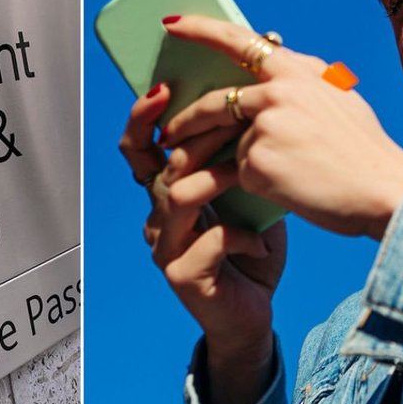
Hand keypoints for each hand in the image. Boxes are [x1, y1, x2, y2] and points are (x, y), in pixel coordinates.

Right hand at [119, 82, 286, 362]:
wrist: (253, 316)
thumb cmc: (251, 253)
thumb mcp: (248, 198)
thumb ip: (240, 161)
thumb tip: (256, 108)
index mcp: (169, 195)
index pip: (141, 149)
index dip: (143, 117)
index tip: (162, 86)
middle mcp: (158, 218)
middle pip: (153, 166)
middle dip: (184, 135)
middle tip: (215, 113)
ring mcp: (166, 247)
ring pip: (177, 197)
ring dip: (218, 180)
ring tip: (249, 175)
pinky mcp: (182, 275)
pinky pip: (208, 240)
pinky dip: (242, 237)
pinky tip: (261, 243)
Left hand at [160, 15, 402, 239]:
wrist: (383, 190)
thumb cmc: (364, 150)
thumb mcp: (340, 98)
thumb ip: (305, 81)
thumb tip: (277, 70)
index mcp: (296, 71)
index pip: (239, 40)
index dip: (202, 30)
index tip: (172, 25)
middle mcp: (277, 93)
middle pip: (215, 102)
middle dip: (186, 120)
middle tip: (169, 131)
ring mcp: (264, 127)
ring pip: (229, 141)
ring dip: (214, 155)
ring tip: (209, 170)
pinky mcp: (256, 162)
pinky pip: (240, 171)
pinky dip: (251, 182)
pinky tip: (278, 190)